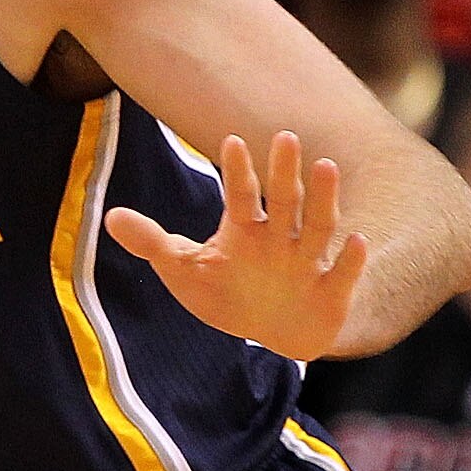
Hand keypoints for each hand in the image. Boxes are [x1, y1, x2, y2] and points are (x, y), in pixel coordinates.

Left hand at [106, 131, 368, 362]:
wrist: (276, 334)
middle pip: (283, 200)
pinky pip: (342, 274)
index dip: (237, 171)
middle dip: (283, 172)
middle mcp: (279, 239)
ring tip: (326, 165)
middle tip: (284, 135)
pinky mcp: (330, 292)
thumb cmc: (228, 294)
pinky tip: (360, 240)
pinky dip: (351, 260)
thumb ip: (152, 242)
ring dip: (324, 199)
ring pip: (318, 226)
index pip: (240, 195)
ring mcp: (307, 264)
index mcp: (244, 230)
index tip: (231, 140)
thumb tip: (109, 217)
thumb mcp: (184, 270)